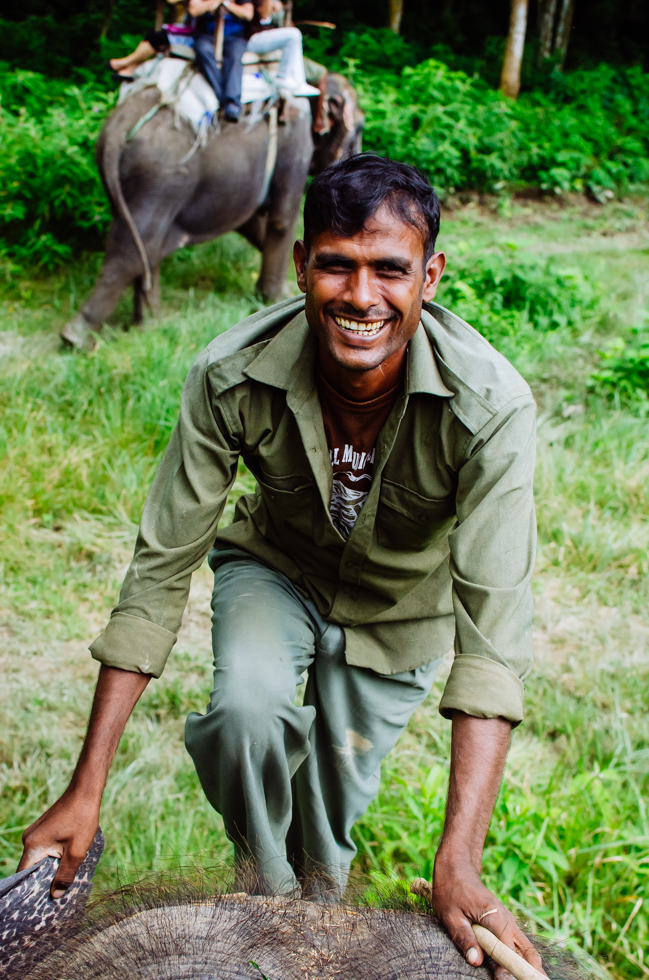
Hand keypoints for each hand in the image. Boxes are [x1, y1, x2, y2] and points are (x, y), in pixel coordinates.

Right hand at [18, 790, 99, 898]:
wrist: (85, 792)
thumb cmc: (82, 819)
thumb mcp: (77, 851)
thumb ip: (66, 875)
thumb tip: (56, 895)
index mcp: (33, 846)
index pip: (24, 876)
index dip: (32, 891)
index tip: (43, 902)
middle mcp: (29, 840)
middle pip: (32, 869)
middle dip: (45, 880)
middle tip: (59, 893)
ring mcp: (35, 833)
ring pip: (40, 859)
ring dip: (51, 868)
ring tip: (65, 877)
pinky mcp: (43, 829)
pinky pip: (44, 849)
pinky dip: (53, 857)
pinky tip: (66, 861)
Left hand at [432, 853, 544, 979]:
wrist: (458, 870)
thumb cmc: (452, 891)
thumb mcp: (450, 915)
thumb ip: (464, 937)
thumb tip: (475, 961)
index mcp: (494, 915)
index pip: (507, 947)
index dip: (507, 966)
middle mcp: (507, 919)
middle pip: (526, 950)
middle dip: (529, 969)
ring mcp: (508, 921)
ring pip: (525, 948)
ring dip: (527, 965)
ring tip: (529, 979)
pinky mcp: (505, 924)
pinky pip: (518, 944)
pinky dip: (521, 958)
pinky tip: (518, 970)